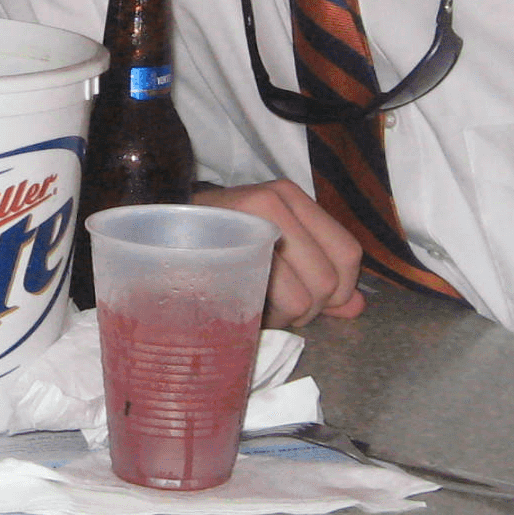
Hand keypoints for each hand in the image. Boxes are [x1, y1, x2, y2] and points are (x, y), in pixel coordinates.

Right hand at [196, 180, 362, 326]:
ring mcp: (246, 222)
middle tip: (281, 309)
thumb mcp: (274, 249)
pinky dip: (267, 316)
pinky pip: (269, 301)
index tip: (316, 303)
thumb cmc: (217, 243)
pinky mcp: (223, 249)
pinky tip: (247, 306)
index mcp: (293, 198)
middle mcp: (275, 199)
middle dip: (311, 309)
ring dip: (287, 316)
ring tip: (261, 306)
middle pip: (327, 280)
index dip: (340, 290)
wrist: (157, 231)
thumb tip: (356, 307)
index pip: (346, 253)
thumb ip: (319, 274)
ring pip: (304, 297)